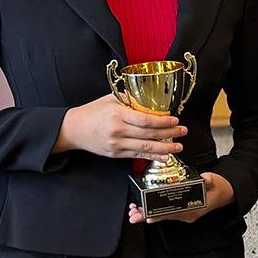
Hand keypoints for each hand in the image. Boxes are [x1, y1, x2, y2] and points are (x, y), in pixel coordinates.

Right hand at [53, 93, 185, 159]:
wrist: (74, 129)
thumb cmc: (93, 112)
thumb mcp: (111, 100)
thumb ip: (131, 100)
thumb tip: (151, 101)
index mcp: (118, 115)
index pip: (146, 120)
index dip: (163, 122)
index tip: (175, 120)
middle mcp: (118, 131)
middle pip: (149, 134)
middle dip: (169, 134)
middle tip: (183, 131)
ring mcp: (116, 144)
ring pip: (145, 147)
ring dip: (165, 148)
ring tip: (178, 146)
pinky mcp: (115, 154)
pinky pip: (137, 155)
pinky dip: (152, 156)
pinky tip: (164, 157)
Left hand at [128, 172, 233, 224]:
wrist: (227, 193)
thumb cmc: (220, 188)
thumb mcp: (216, 182)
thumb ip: (209, 180)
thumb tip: (205, 178)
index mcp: (195, 209)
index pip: (173, 213)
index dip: (159, 215)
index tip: (147, 215)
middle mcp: (188, 214)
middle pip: (164, 216)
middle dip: (147, 216)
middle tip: (134, 214)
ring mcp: (185, 214)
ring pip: (163, 216)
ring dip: (148, 214)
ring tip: (135, 212)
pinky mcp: (182, 211)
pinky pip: (167, 213)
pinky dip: (155, 212)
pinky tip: (145, 210)